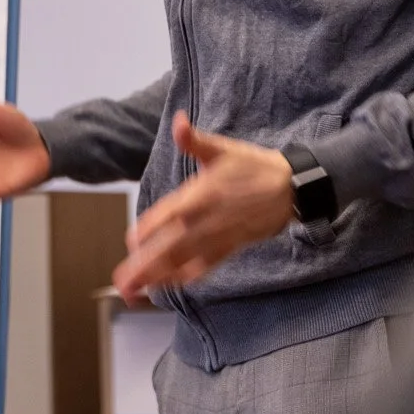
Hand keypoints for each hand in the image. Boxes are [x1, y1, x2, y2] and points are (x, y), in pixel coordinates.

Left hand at [112, 112, 294, 302]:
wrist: (291, 188)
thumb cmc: (252, 166)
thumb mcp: (222, 149)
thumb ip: (194, 140)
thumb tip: (178, 122)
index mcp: (202, 194)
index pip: (169, 215)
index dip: (149, 230)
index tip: (130, 242)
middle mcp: (207, 220)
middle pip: (171, 246)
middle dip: (145, 266)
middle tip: (122, 283)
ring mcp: (219, 238)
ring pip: (184, 262)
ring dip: (158, 278)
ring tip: (135, 291)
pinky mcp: (230, 249)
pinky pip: (204, 268)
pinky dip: (185, 279)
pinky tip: (168, 287)